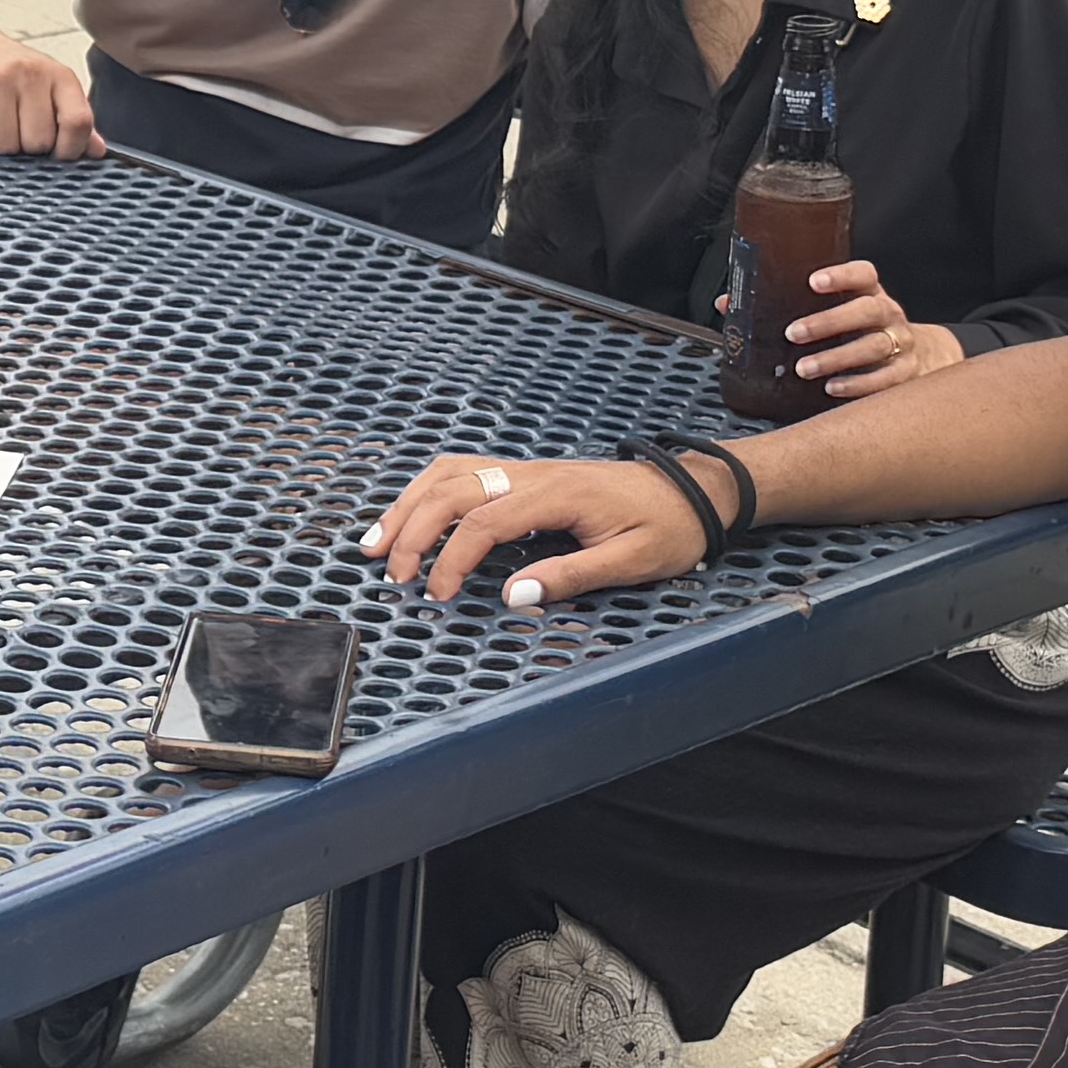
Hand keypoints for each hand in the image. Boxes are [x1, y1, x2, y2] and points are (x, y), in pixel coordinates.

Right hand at [0, 24, 100, 157]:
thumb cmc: (15, 71)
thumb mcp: (51, 88)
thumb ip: (74, 120)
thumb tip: (97, 151)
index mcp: (60, 76)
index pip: (78, 122)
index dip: (71, 148)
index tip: (60, 154)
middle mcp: (31, 74)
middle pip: (38, 142)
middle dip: (28, 147)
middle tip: (20, 127)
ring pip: (6, 145)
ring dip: (1, 143)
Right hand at [363, 453, 703, 609]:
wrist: (693, 491)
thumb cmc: (668, 527)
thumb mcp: (632, 560)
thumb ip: (571, 576)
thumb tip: (514, 596)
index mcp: (558, 494)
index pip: (484, 522)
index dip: (451, 559)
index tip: (438, 595)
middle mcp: (533, 474)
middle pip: (452, 490)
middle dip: (412, 530)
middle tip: (391, 574)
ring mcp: (526, 470)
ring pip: (449, 473)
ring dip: (408, 505)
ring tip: (375, 541)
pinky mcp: (525, 476)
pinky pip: (463, 472)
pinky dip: (426, 492)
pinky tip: (409, 515)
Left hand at [791, 263, 967, 404]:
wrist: (924, 355)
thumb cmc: (870, 331)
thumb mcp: (851, 311)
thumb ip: (814, 307)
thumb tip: (747, 307)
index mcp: (873, 294)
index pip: (864, 275)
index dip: (841, 275)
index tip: (814, 282)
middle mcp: (890, 315)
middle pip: (867, 311)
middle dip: (829, 322)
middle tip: (793, 333)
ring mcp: (902, 343)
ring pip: (873, 347)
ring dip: (836, 358)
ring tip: (804, 368)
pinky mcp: (906, 373)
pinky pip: (885, 379)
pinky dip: (858, 385)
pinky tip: (832, 388)